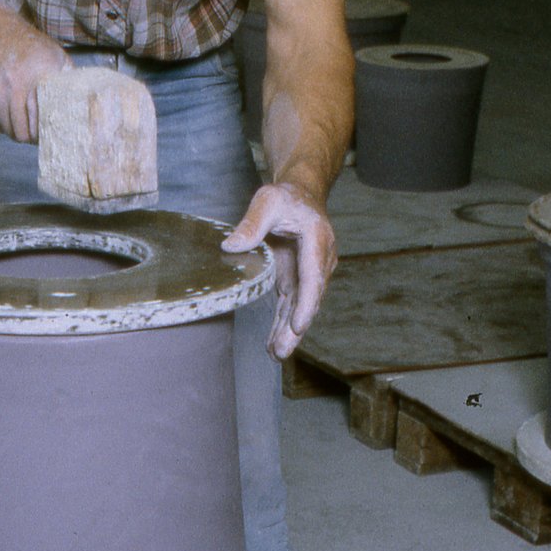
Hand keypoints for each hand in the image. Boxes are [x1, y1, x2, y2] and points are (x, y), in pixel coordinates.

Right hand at [0, 1, 70, 141]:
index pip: (44, 119)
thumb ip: (68, 77)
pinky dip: (4, 124)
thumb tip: (83, 101)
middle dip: (33, 137)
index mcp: (38, 75)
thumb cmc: (26, 46)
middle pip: (25, 132)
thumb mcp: (53, 54)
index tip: (52, 132)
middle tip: (38, 134)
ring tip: (25, 125)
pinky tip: (10, 113)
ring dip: (18, 132)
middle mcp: (14, 86)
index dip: (48, 131)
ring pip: (10, 131)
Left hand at [222, 182, 337, 359]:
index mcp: (317, 240)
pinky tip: (274, 344)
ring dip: (289, 332)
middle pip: (309, 299)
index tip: (299, 326)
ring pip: (301, 307)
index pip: (313, 276)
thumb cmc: (286, 198)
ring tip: (276, 354)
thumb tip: (231, 246)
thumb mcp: (267, 201)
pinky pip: (291, 305)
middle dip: (296, 327)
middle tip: (283, 350)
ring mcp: (309, 273)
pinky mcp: (296, 280)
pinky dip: (283, 325)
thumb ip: (252, 223)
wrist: (300, 196)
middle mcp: (319, 261)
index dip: (307, 303)